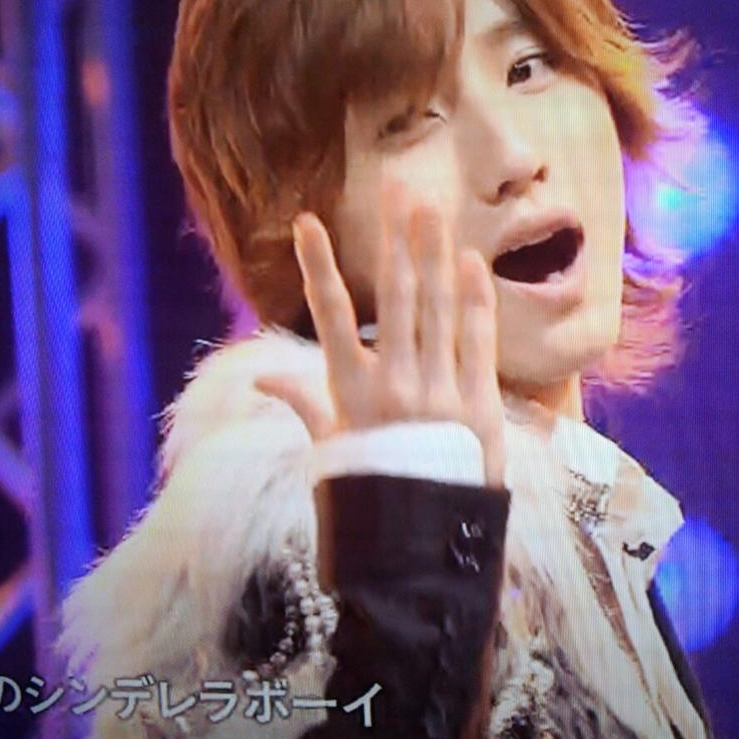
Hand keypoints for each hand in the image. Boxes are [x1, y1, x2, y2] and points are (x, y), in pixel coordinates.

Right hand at [256, 183, 504, 488]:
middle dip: (395, 238)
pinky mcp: (479, 405)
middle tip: (397, 189)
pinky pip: (478, 340)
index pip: (327, 316)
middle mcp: (393, 385)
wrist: (421, 550)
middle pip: (395, 296)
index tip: (307, 222)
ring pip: (438, 307)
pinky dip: (475, 300)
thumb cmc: (368, 493)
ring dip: (435, 252)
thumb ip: (302, 402)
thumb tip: (259, 375)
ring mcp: (439, 392)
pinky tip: (470, 262)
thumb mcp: (330, 449)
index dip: (317, 266)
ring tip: (432, 208)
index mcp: (349, 393)